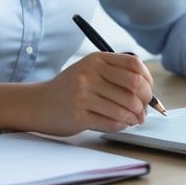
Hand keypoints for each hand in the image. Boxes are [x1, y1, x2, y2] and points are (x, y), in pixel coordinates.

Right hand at [28, 52, 155, 134]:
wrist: (37, 104)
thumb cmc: (69, 89)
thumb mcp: (89, 71)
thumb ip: (114, 74)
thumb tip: (147, 92)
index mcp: (96, 59)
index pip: (134, 65)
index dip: (148, 80)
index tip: (148, 92)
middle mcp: (89, 73)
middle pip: (134, 85)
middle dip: (145, 101)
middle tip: (144, 111)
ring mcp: (82, 93)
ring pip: (125, 107)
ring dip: (134, 117)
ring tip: (134, 120)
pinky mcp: (78, 114)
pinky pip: (111, 122)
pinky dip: (121, 125)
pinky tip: (121, 124)